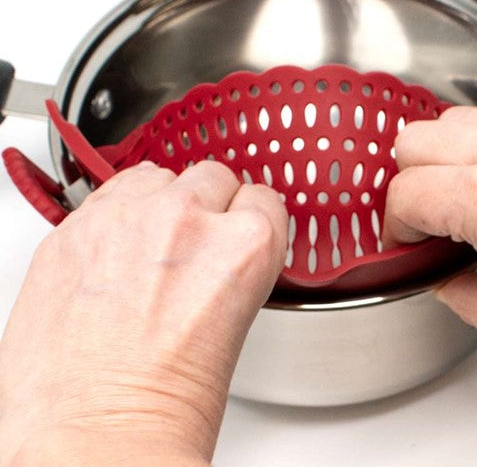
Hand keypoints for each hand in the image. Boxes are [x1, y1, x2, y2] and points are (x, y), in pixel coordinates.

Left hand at [0, 161, 287, 465]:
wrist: (93, 439)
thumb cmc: (165, 404)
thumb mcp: (234, 319)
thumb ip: (234, 262)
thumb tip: (222, 240)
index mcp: (246, 247)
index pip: (263, 198)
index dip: (250, 219)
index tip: (238, 228)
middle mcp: (188, 220)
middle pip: (214, 176)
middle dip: (209, 207)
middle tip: (193, 246)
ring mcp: (127, 218)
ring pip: (160, 176)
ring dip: (161, 202)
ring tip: (150, 248)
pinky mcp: (74, 227)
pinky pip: (111, 192)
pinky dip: (118, 211)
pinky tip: (116, 251)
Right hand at [383, 107, 476, 360]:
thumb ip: (460, 293)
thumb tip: (438, 276)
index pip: (406, 194)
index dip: (395, 226)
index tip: (407, 245)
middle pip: (413, 142)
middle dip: (408, 185)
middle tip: (427, 221)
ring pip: (449, 121)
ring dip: (439, 159)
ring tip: (460, 198)